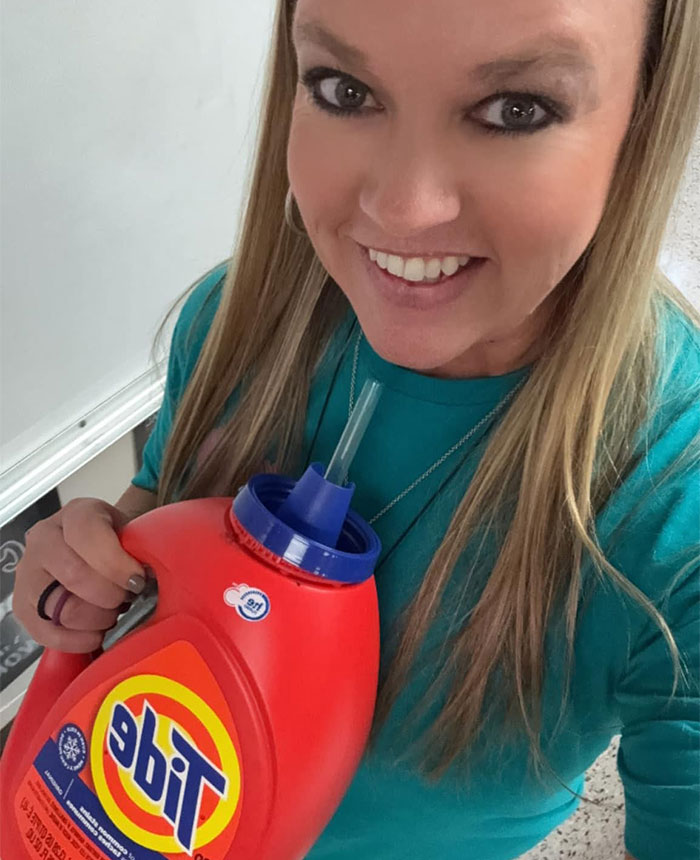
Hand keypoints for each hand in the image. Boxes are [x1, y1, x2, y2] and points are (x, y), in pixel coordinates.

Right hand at [12, 497, 146, 652]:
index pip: (89, 537)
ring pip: (62, 609)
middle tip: (126, 597)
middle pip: (75, 576)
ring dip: (96, 619)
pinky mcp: (22, 606)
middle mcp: (44, 539)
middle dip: (111, 595)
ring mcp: (28, 572)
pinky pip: (47, 633)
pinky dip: (77, 640)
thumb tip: (149, 578)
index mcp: (76, 514)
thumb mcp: (133, 533)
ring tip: (111, 613)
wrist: (98, 551)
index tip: (137, 580)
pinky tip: (96, 634)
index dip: (116, 564)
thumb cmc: (119, 543)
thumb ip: (142, 549)